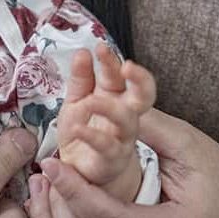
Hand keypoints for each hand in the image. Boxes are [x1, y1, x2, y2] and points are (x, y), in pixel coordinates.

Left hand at [28, 108, 218, 217]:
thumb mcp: (189, 146)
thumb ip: (150, 127)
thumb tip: (109, 104)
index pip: (105, 215)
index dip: (75, 189)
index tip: (52, 164)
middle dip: (67, 197)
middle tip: (48, 164)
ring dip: (73, 202)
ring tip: (56, 172)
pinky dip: (89, 205)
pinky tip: (75, 183)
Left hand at [57, 45, 155, 200]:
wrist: (78, 170)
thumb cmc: (82, 128)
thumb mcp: (76, 98)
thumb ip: (80, 77)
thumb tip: (83, 51)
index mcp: (114, 96)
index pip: (119, 74)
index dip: (112, 60)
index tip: (100, 47)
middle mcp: (123, 115)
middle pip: (142, 95)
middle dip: (141, 80)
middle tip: (127, 67)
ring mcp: (121, 138)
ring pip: (127, 120)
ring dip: (110, 108)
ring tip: (89, 101)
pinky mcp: (112, 160)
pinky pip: (107, 148)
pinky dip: (92, 137)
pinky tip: (78, 128)